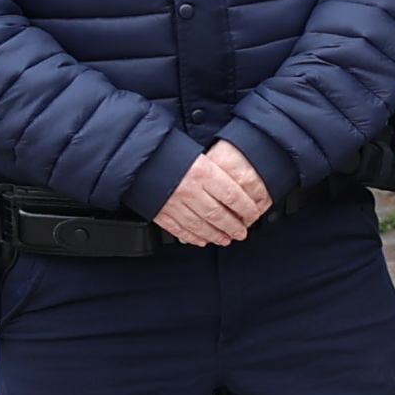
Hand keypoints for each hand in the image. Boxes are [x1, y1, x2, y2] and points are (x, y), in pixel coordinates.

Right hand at [153, 141, 272, 248]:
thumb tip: (238, 193)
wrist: (141, 158)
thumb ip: (217, 174)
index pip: (232, 195)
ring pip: (200, 225)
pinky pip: (179, 229)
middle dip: (233, 227)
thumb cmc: (173, 154)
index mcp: (203, 172)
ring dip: (215, 235)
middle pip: (217, 214)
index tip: (253, 215)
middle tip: (241, 233)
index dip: (246, 208)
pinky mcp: (160, 212)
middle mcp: (189, 189)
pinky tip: (202, 240)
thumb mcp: (201, 156)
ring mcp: (173, 203)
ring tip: (225, 239)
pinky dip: (192, 237)